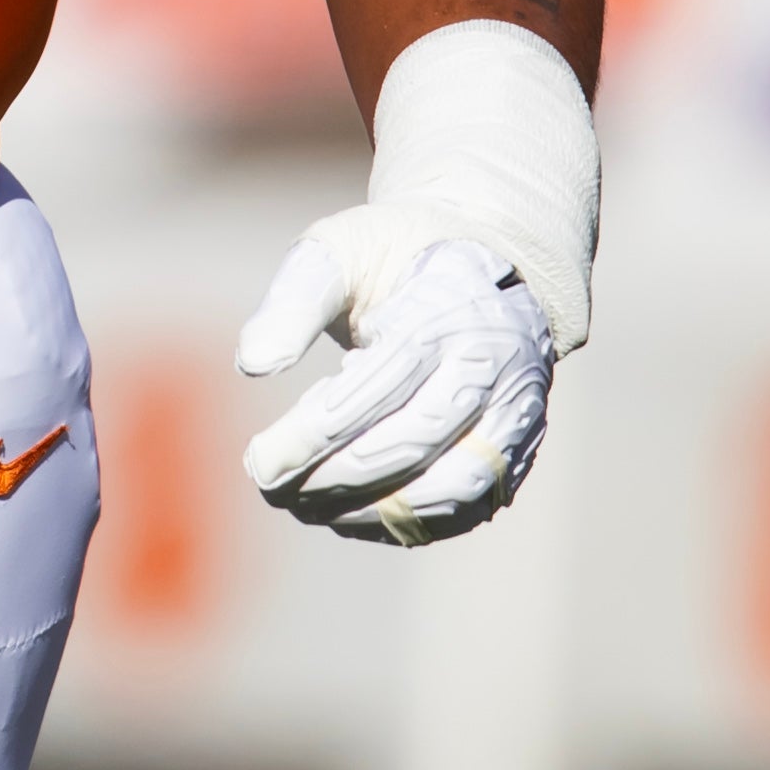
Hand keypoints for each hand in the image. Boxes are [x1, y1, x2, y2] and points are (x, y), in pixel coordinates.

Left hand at [234, 213, 554, 545]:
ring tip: (301, 504)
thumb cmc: (396, 256)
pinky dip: (398, 521)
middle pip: (416, 443)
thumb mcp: (342, 248)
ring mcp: (516, 415)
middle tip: (270, 485)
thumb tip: (253, 363)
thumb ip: (295, 299)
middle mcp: (499, 366)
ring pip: (447, 490)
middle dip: (334, 477)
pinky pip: (460, 509)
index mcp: (455, 307)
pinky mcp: (515, 454)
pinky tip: (342, 511)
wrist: (485, 266)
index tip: (257, 458)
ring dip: (366, 510)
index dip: (317, 431)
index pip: (385, 383)